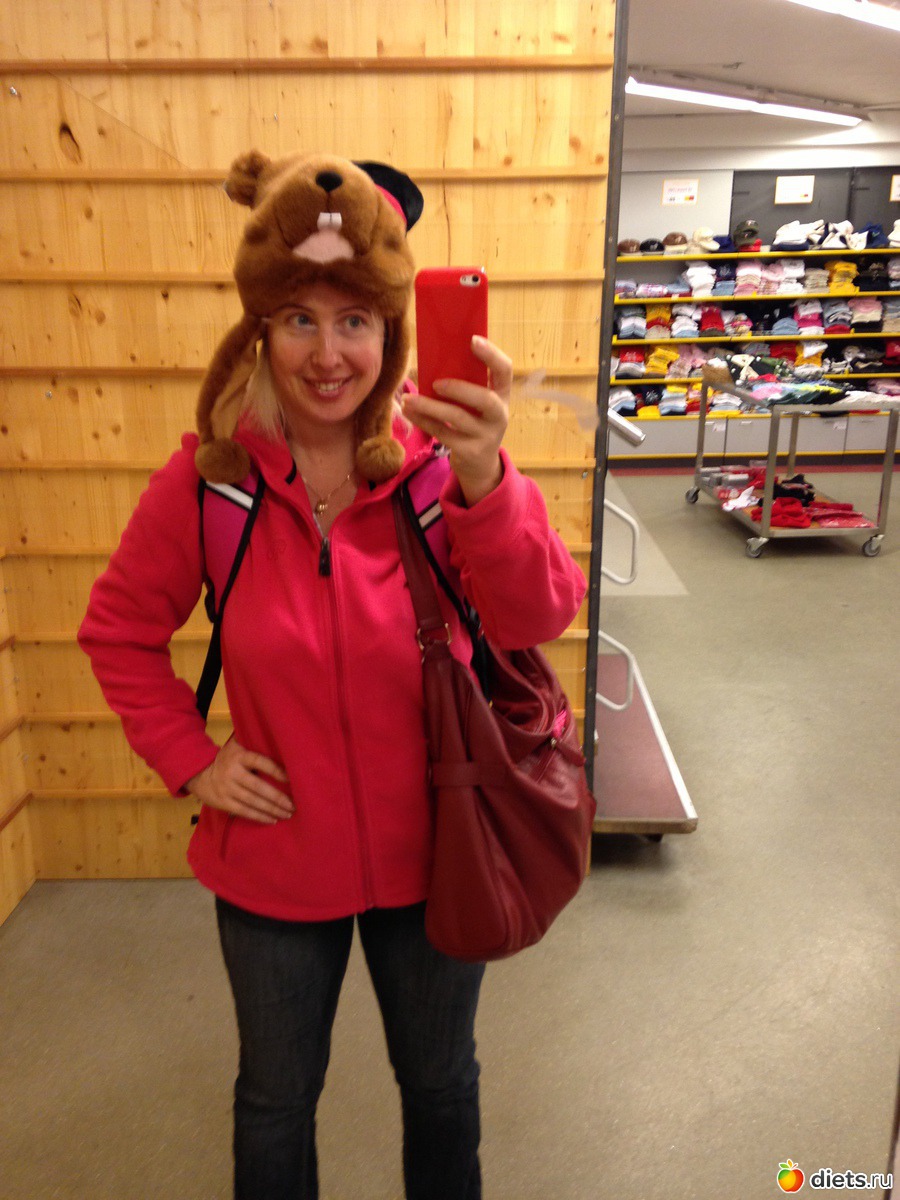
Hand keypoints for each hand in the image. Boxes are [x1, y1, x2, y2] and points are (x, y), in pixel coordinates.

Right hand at [187, 737, 292, 823]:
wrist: (199, 773)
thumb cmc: (227, 758)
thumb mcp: (236, 745)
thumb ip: (252, 741)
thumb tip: (277, 736)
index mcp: (239, 756)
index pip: (260, 762)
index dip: (276, 771)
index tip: (291, 779)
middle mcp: (232, 773)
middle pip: (258, 787)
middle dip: (277, 798)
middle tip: (293, 805)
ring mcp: (227, 789)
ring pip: (252, 801)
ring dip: (271, 809)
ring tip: (287, 814)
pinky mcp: (223, 802)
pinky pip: (244, 811)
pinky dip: (259, 817)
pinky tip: (272, 819)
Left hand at [403, 336, 511, 504]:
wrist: (479, 465)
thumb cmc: (474, 423)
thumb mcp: (478, 405)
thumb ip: (468, 384)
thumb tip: (434, 356)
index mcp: (502, 395)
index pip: (505, 370)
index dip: (491, 354)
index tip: (473, 340)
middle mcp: (499, 416)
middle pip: (485, 400)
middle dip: (459, 389)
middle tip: (435, 383)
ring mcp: (485, 436)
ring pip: (457, 418)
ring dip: (430, 407)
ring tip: (409, 399)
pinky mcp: (469, 451)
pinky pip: (443, 433)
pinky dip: (423, 420)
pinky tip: (409, 411)